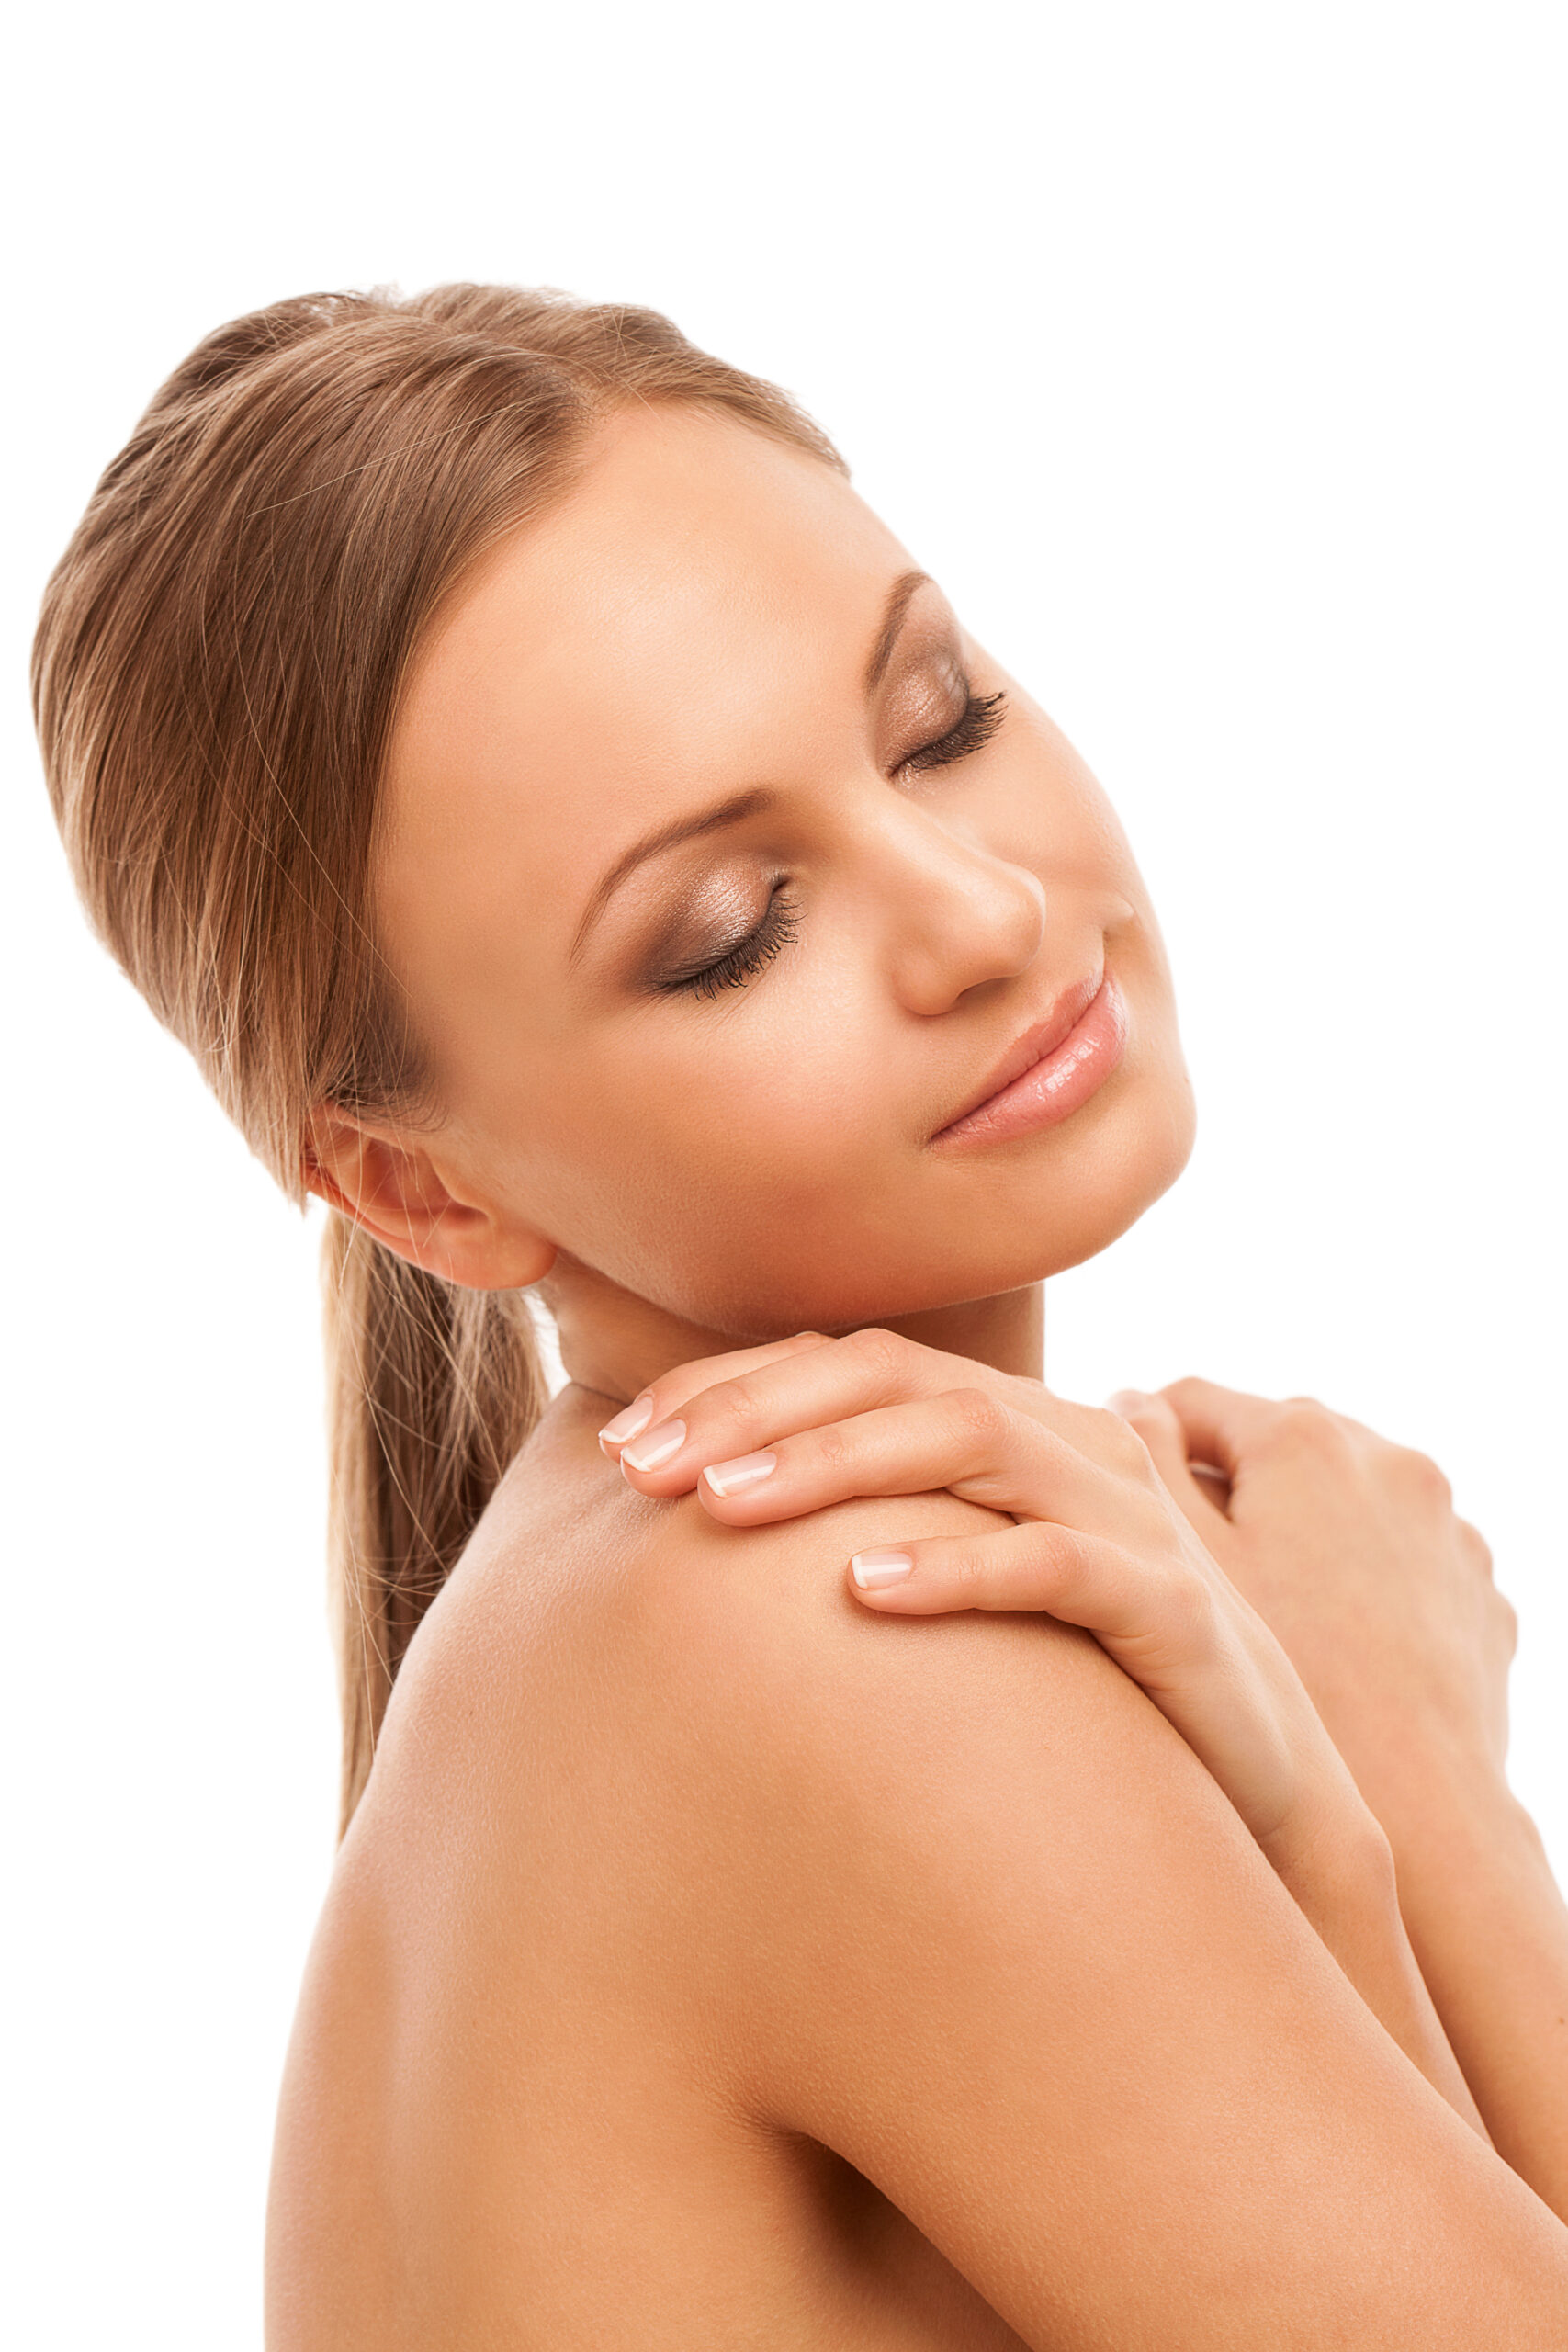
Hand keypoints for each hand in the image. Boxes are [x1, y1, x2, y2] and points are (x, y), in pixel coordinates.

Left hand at [598, 1331, 1373, 1886]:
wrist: (1262, 1793)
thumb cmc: (1080, 1687)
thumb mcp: (968, 1589)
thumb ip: (873, 1532)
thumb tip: (708, 1530)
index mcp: (1009, 1427)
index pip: (850, 1365)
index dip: (732, 1390)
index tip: (622, 1448)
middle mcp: (1065, 1444)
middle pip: (896, 1379)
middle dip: (758, 1413)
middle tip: (644, 1473)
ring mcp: (1125, 1516)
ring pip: (967, 1441)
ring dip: (834, 1464)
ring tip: (722, 1509)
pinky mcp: (1172, 1606)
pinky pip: (1059, 1561)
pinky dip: (957, 1566)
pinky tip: (862, 1589)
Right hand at [1110, 1379, 1517, 1853]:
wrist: (1421, 1816)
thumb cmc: (1275, 1696)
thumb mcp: (1177, 1567)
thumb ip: (1136, 1464)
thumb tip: (1128, 1399)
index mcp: (1303, 1439)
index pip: (1190, 1404)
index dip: (1136, 1456)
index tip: (1108, 1511)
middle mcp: (1387, 1459)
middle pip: (1269, 1450)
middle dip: (1221, 1494)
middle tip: (1173, 1571)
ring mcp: (1444, 1523)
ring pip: (1338, 1502)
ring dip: (1292, 1532)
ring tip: (1250, 1612)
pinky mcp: (1475, 1585)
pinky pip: (1396, 1554)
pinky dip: (1355, 1578)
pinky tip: (1319, 1645)